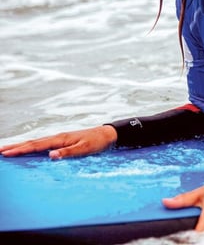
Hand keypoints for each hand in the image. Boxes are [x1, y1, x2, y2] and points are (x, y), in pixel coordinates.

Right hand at [0, 125, 116, 159]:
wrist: (107, 134)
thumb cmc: (97, 142)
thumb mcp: (85, 149)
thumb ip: (68, 152)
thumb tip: (50, 155)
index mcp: (60, 139)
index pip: (36, 145)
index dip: (20, 149)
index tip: (6, 153)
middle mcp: (57, 137)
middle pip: (32, 142)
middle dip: (15, 146)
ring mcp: (59, 138)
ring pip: (36, 142)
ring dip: (21, 145)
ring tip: (7, 149)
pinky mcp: (62, 141)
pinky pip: (42, 144)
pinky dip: (31, 146)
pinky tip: (28, 149)